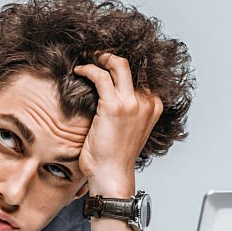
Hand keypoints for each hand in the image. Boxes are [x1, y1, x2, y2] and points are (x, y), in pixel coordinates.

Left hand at [73, 53, 163, 194]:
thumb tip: (109, 98)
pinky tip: (79, 71)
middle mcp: (147, 102)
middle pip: (131, 65)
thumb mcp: (127, 130)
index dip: (120, 67)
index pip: (139, 75)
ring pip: (118, 65)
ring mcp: (133, 103)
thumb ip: (127, 112)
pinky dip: (89, 70)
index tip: (105, 63)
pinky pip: (101, 77)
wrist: (112, 175)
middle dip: (110, 56)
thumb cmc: (114, 157)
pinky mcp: (115, 106)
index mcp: (153, 106)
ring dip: (100, 58)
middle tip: (94, 56)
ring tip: (86, 59)